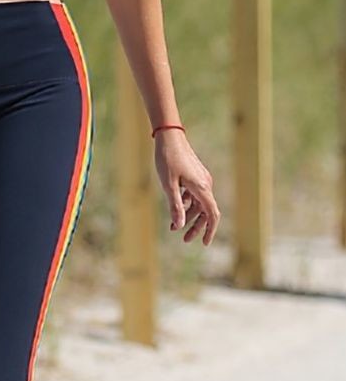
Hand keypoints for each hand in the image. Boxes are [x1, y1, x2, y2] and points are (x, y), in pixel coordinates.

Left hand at [154, 130, 218, 245]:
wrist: (169, 136)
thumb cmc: (167, 158)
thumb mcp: (168, 185)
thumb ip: (175, 206)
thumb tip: (180, 226)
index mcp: (202, 188)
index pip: (212, 215)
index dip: (209, 230)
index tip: (204, 243)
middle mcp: (205, 184)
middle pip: (206, 211)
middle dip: (196, 227)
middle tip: (185, 239)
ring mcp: (201, 179)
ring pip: (199, 203)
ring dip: (189, 216)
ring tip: (174, 227)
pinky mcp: (195, 175)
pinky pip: (194, 195)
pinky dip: (186, 204)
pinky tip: (175, 208)